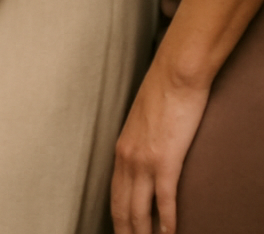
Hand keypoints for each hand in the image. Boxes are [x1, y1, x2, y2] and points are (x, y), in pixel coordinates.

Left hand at [111, 63, 209, 233]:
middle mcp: (127, 157)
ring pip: (140, 210)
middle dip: (126, 230)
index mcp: (121, 148)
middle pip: (123, 207)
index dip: (118, 217)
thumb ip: (139, 141)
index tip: (122, 231)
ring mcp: (145, 160)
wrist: (175, 73)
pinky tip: (169, 233)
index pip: (115, 193)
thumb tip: (144, 155)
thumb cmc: (161, 92)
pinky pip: (164, 200)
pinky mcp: (166, 160)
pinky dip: (167, 221)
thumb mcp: (141, 121)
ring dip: (145, 232)